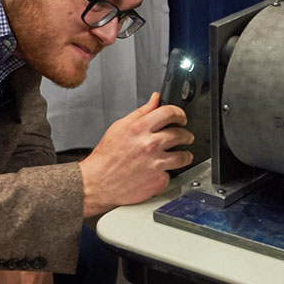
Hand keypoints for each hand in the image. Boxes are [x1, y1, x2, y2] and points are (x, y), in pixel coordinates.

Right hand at [79, 91, 194, 216]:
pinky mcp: (158, 181)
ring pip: (183, 157)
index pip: (170, 113)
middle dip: (186, 135)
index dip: (180, 114)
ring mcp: (156, 164)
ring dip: (185, 155)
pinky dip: (167, 173)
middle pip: (181, 134)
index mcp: (140, 129)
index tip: (181, 118)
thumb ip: (141, 112)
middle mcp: (150, 145)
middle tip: (186, 137)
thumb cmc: (106, 157)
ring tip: (182, 156)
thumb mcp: (120, 128)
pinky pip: (171, 174)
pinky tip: (159, 171)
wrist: (97, 183)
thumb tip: (155, 99)